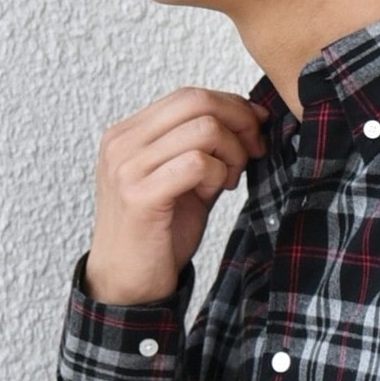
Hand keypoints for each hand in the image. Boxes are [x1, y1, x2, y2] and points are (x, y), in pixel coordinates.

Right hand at [84, 87, 270, 304]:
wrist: (128, 284)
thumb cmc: (158, 236)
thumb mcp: (185, 183)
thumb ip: (206, 151)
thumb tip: (249, 122)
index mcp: (129, 133)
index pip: (187, 96)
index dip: (231, 105)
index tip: (257, 128)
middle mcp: (122, 142)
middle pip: (196, 101)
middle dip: (239, 122)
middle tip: (255, 151)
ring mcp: (127, 166)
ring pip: (202, 129)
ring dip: (232, 153)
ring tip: (229, 180)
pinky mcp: (140, 194)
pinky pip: (197, 163)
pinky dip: (218, 174)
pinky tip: (216, 192)